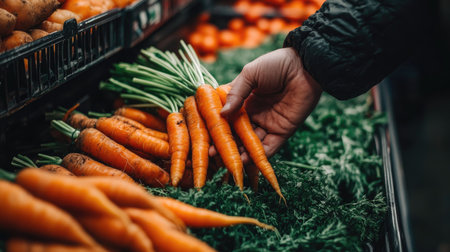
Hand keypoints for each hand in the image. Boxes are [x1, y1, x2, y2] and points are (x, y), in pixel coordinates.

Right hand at [211, 48, 321, 162]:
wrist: (305, 66)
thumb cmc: (276, 64)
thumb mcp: (250, 74)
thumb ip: (236, 94)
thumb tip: (221, 114)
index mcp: (244, 100)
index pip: (227, 118)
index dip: (217, 127)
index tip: (204, 136)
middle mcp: (254, 114)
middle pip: (237, 134)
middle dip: (225, 144)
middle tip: (211, 154)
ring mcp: (268, 124)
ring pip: (251, 143)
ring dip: (239, 153)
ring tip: (227, 161)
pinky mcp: (282, 131)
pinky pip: (269, 147)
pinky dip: (258, 156)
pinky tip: (246, 161)